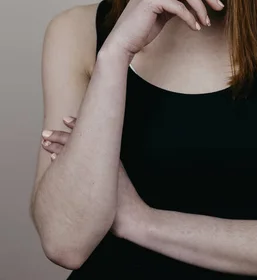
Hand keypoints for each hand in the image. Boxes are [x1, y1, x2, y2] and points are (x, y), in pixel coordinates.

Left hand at [41, 117, 152, 239]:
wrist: (132, 216)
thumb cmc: (126, 198)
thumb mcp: (118, 174)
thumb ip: (108, 163)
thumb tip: (94, 158)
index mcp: (106, 156)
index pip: (88, 136)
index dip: (76, 126)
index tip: (66, 119)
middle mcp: (100, 161)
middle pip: (76, 143)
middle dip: (59, 136)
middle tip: (45, 132)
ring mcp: (94, 173)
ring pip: (70, 154)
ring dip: (56, 146)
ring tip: (44, 142)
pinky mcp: (87, 186)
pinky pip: (70, 170)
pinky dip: (60, 161)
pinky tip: (52, 157)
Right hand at [103, 0, 223, 57]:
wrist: (122, 43)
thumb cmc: (142, 30)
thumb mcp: (163, 13)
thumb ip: (177, 4)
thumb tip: (198, 1)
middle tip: (219, 7)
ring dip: (201, 8)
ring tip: (206, 22)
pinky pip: (179, 6)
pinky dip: (190, 17)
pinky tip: (195, 27)